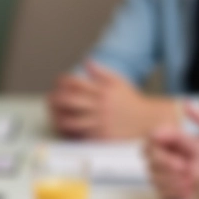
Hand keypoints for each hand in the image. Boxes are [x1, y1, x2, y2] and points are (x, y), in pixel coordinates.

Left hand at [49, 61, 178, 139]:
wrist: (148, 120)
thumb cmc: (132, 101)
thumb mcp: (118, 82)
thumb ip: (101, 72)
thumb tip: (87, 62)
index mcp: (102, 90)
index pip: (77, 83)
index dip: (63, 82)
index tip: (57, 83)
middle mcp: (100, 105)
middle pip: (70, 100)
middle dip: (57, 99)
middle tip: (50, 100)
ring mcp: (100, 121)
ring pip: (72, 120)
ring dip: (59, 118)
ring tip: (54, 116)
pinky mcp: (101, 136)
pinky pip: (81, 134)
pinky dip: (71, 132)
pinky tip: (66, 130)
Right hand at [144, 125, 198, 198]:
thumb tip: (185, 105)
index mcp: (191, 141)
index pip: (160, 135)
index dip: (156, 138)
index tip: (165, 142)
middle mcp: (183, 157)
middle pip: (150, 154)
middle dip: (159, 159)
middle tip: (181, 167)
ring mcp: (184, 177)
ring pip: (153, 173)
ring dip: (163, 177)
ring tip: (187, 181)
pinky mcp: (188, 194)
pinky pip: (163, 193)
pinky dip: (169, 191)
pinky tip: (187, 193)